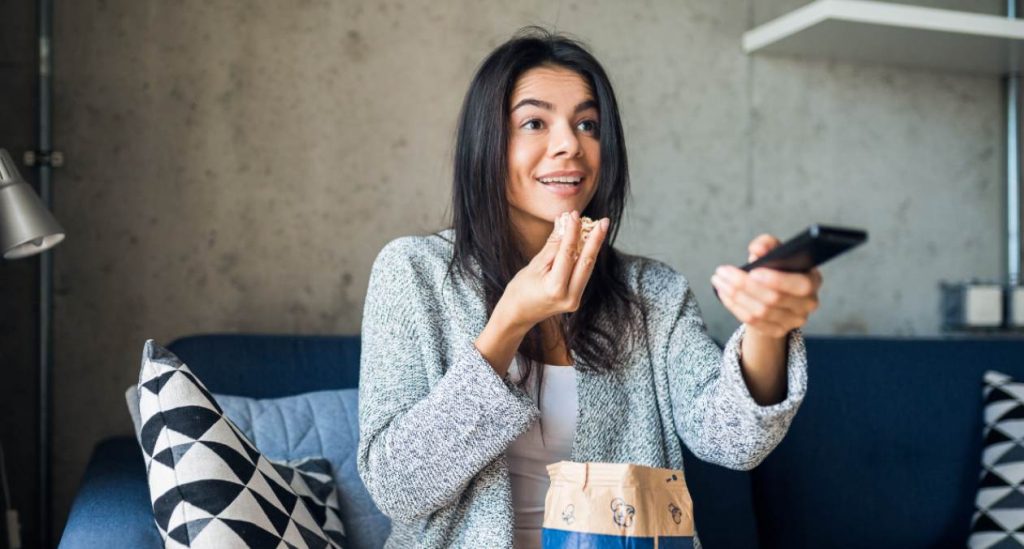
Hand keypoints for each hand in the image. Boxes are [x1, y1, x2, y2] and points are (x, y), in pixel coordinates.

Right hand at [496, 210, 609, 330]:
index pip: (568, 253)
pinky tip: (588, 243)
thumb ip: (553, 246)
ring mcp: (575, 300)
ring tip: (599, 228)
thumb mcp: (534, 265)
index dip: (573, 232)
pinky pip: (583, 274)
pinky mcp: (576, 299)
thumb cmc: (521, 289)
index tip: (575, 214)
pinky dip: (585, 257)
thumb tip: (564, 223)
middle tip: (604, 221)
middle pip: (587, 262)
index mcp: (555, 288)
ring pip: (587, 268)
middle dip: (596, 240)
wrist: (518, 314)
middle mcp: (569, 296)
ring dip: (593, 247)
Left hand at [711, 234, 822, 338]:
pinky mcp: (778, 331)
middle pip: (774, 299)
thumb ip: (767, 244)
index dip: (777, 280)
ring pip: (760, 311)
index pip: (800, 285)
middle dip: (744, 285)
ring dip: (735, 295)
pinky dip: (734, 307)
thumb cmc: (778, 268)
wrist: (776, 293)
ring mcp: (794, 320)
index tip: (753, 271)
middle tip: (722, 272)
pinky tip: (723, 294)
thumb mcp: (776, 251)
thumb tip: (757, 249)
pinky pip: (753, 321)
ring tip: (719, 281)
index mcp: (813, 280)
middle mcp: (808, 304)